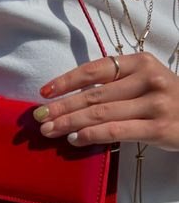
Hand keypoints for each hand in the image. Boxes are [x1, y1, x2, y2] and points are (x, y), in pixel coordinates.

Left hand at [33, 52, 178, 151]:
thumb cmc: (165, 100)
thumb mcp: (144, 81)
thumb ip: (114, 84)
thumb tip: (70, 98)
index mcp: (140, 62)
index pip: (94, 69)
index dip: (66, 81)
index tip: (44, 92)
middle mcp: (148, 79)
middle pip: (93, 94)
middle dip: (61, 106)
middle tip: (38, 116)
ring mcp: (154, 103)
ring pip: (100, 113)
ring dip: (69, 122)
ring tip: (48, 130)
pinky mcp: (159, 128)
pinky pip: (115, 131)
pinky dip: (90, 136)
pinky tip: (74, 139)